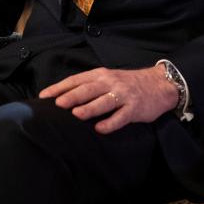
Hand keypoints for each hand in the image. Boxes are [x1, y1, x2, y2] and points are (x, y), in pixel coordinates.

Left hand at [39, 65, 177, 133]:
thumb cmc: (128, 84)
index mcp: (101, 74)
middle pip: (89, 89)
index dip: (60, 87)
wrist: (159, 85)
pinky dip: (110, 123)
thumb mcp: (108, 78)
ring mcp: (124, 95)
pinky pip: (121, 117)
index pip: (77, 79)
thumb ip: (90, 85)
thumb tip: (63, 97)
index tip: (44, 96)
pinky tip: (100, 128)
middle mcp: (111, 82)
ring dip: (90, 108)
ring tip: (76, 114)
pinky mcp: (135, 108)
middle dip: (72, 96)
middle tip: (58, 104)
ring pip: (104, 101)